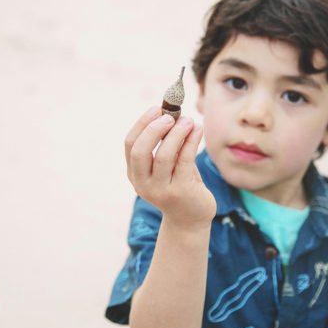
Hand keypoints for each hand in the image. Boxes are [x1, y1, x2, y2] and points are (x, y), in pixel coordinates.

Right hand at [125, 106, 215, 228]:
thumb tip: (175, 113)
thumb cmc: (179, 185)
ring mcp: (160, 190)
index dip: (142, 124)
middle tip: (170, 115)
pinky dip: (191, 142)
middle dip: (153, 129)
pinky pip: (185, 161)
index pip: (130, 145)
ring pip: (164, 155)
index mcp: (134, 174)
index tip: (156, 108)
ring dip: (176, 133)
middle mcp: (143, 183)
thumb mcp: (168, 165)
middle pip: (140, 151)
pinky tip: (198, 130)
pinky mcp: (181, 192)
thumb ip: (167, 144)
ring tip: (188, 120)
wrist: (190, 219)